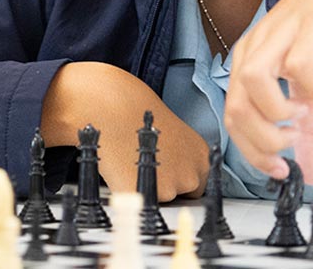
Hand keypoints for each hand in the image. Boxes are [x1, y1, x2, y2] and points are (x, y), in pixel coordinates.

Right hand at [41, 61, 209, 200]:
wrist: (111, 109)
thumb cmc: (135, 114)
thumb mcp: (171, 133)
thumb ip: (179, 157)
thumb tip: (173, 172)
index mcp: (201, 157)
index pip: (197, 184)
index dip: (176, 178)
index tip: (163, 171)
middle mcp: (191, 175)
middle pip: (181, 196)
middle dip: (163, 186)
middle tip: (143, 164)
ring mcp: (169, 189)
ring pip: (158, 201)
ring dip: (146, 190)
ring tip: (131, 165)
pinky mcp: (145, 197)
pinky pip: (136, 202)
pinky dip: (128, 192)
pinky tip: (121, 172)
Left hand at [225, 0, 312, 181]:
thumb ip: (309, 132)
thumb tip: (309, 174)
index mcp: (248, 63)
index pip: (232, 118)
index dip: (253, 152)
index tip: (281, 171)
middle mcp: (255, 48)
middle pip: (237, 107)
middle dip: (265, 140)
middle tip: (295, 141)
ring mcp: (279, 34)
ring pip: (253, 82)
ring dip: (279, 112)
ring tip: (305, 113)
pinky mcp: (308, 25)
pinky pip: (298, 64)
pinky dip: (312, 83)